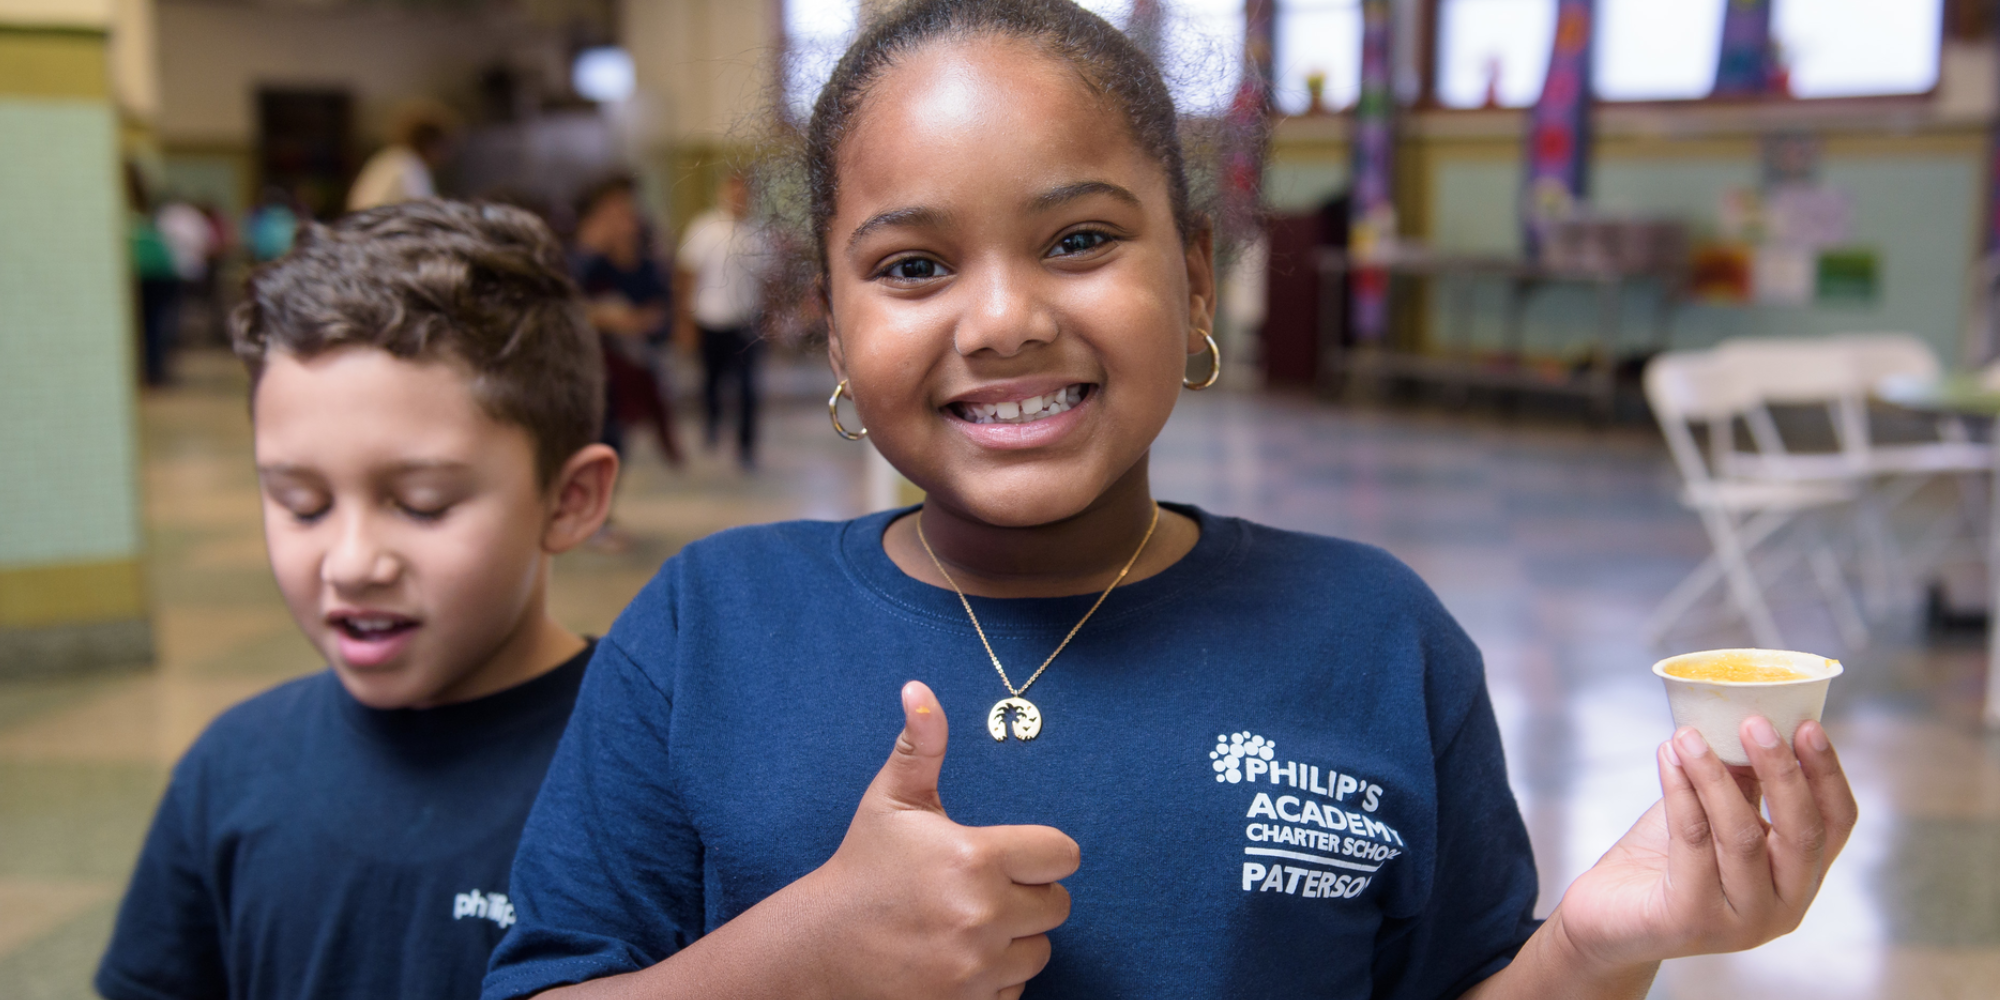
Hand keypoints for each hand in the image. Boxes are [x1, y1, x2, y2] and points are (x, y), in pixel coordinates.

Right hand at [800, 682, 1077, 999]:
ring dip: (1011, 941)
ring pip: (1038, 952)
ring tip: (963, 926)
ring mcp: (976, 969)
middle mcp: (982, 916)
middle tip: (978, 892)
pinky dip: (993, 981)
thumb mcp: (891, 801)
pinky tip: (955, 961)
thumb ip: (919, 744)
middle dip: (1026, 897)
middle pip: (1058, 907)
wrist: (817, 950)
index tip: (1009, 856)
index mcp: (975, 858)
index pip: (1063, 855)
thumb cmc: (862, 868)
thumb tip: (919, 689)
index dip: (1040, 854)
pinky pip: (1015, 992)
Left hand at [1548, 717, 1857, 972]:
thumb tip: (1754, 722)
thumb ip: (1743, 781)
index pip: (1836, 825)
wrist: (1608, 915)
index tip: (1806, 725)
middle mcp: (1784, 909)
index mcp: (1800, 878)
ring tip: (1687, 735)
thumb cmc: (1665, 860)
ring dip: (1714, 775)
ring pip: (1741, 837)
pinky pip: (1692, 844)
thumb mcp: (1714, 814)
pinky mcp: (1693, 921)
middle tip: (1754, 722)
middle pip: (1801, 833)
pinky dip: (1681, 794)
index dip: (1827, 774)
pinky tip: (1668, 759)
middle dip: (1782, 771)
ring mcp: (1742, 923)